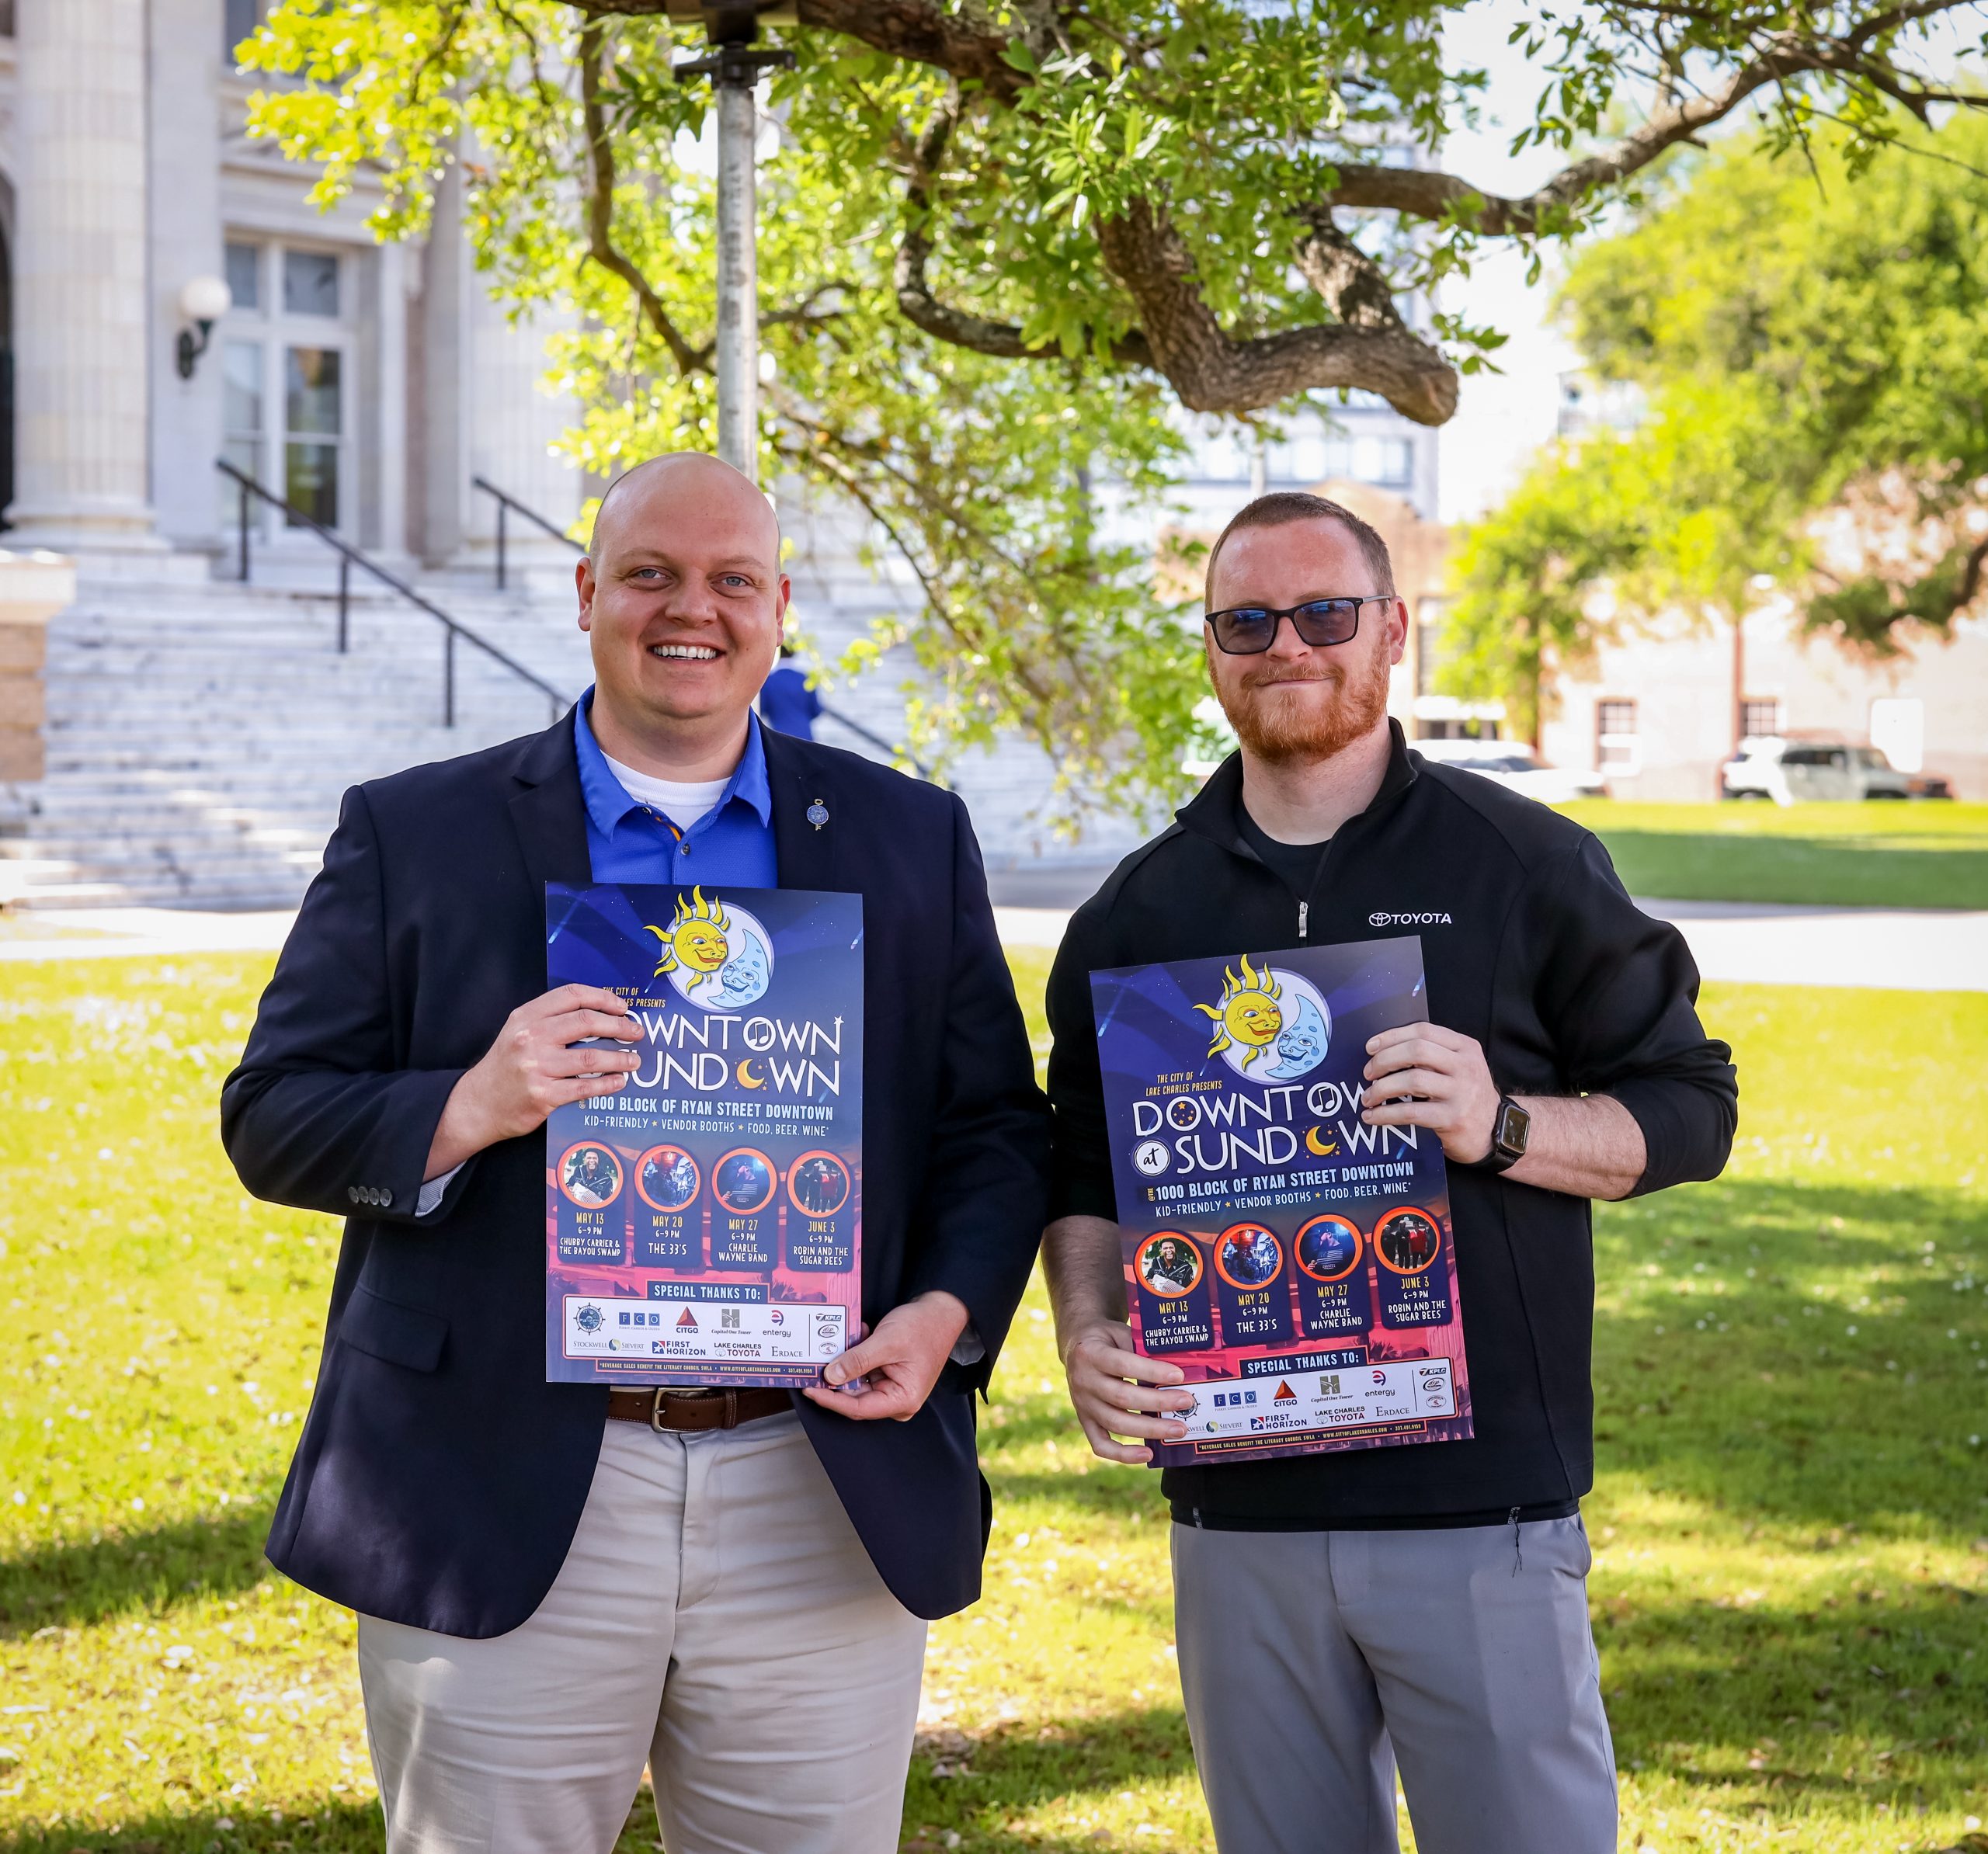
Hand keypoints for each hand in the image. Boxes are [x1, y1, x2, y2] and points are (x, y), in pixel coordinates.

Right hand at [426, 985, 641, 1177]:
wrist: (478, 1103)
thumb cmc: (506, 1065)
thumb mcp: (519, 1031)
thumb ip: (551, 1019)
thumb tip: (600, 1013)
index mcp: (526, 1016)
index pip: (571, 996)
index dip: (603, 998)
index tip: (623, 1007)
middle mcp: (530, 1038)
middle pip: (586, 1022)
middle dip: (619, 1026)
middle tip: (637, 1032)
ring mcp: (536, 1067)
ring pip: (591, 1057)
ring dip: (620, 1058)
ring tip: (634, 1060)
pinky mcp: (543, 1095)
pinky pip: (585, 1087)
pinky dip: (608, 1084)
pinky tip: (619, 1082)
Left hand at [803, 1291, 969, 1422]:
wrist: (942, 1311)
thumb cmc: (924, 1327)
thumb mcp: (887, 1342)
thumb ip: (857, 1361)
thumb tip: (830, 1377)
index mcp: (902, 1399)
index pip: (858, 1408)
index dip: (831, 1399)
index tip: (810, 1389)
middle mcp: (897, 1399)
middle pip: (855, 1397)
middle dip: (836, 1378)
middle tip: (815, 1363)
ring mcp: (893, 1388)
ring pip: (857, 1382)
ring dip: (847, 1362)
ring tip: (844, 1340)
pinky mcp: (889, 1376)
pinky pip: (864, 1371)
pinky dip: (857, 1355)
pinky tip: (858, 1336)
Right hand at [1062, 1320, 1194, 1465]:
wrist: (1075, 1346)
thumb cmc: (1106, 1339)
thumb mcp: (1120, 1333)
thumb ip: (1141, 1349)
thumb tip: (1177, 1370)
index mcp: (1090, 1353)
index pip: (1123, 1365)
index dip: (1151, 1371)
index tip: (1178, 1375)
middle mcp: (1083, 1381)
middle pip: (1122, 1398)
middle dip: (1158, 1402)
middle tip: (1187, 1402)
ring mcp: (1082, 1404)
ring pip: (1116, 1423)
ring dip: (1150, 1429)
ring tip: (1178, 1429)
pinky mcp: (1085, 1421)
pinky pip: (1101, 1444)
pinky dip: (1123, 1454)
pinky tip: (1148, 1454)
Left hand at [1360, 1022, 1499, 1163]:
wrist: (1497, 1131)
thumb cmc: (1468, 1096)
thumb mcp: (1460, 1067)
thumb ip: (1433, 1055)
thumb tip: (1383, 1052)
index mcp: (1465, 1047)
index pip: (1423, 1030)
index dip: (1392, 1036)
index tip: (1370, 1047)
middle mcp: (1465, 1066)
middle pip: (1416, 1051)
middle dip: (1384, 1060)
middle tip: (1368, 1073)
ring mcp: (1461, 1092)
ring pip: (1412, 1080)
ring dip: (1381, 1088)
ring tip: (1368, 1097)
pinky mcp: (1453, 1118)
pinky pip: (1411, 1112)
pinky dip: (1386, 1114)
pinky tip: (1373, 1117)